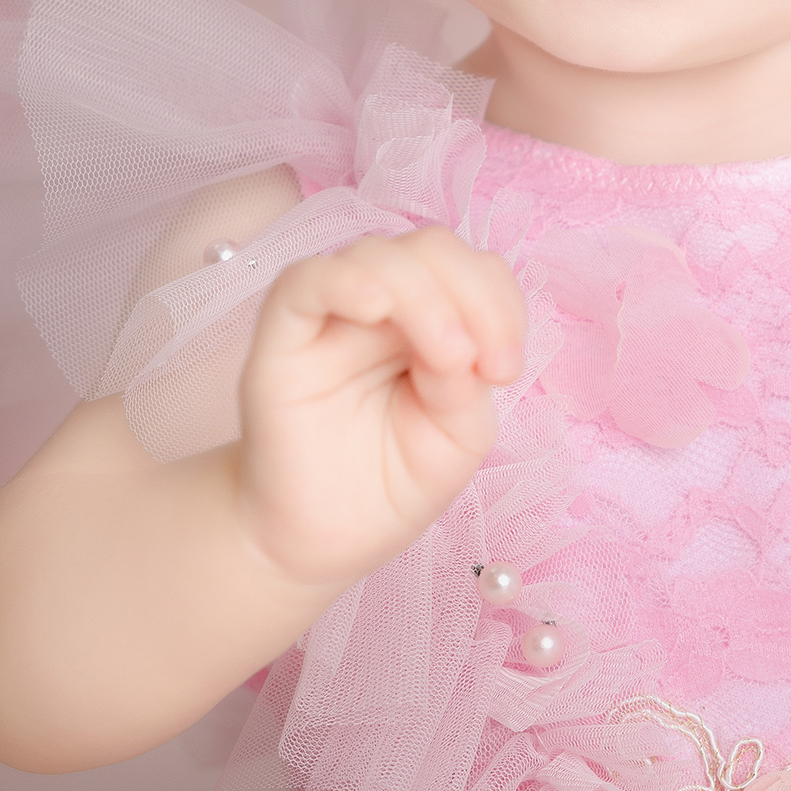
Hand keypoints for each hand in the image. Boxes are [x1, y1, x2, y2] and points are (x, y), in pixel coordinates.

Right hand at [235, 226, 526, 586]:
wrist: (321, 542)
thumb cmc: (392, 482)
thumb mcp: (456, 435)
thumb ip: (465, 381)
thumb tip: (459, 342)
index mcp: (435, 318)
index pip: (474, 269)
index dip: (500, 302)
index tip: (506, 370)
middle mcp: (385, 305)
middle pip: (432, 248)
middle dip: (473, 295)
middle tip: (482, 367)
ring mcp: (333, 315)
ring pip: (378, 254)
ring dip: (426, 296)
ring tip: (446, 360)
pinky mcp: (284, 336)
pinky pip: (305, 281)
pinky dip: (344, 279)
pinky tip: (374, 303)